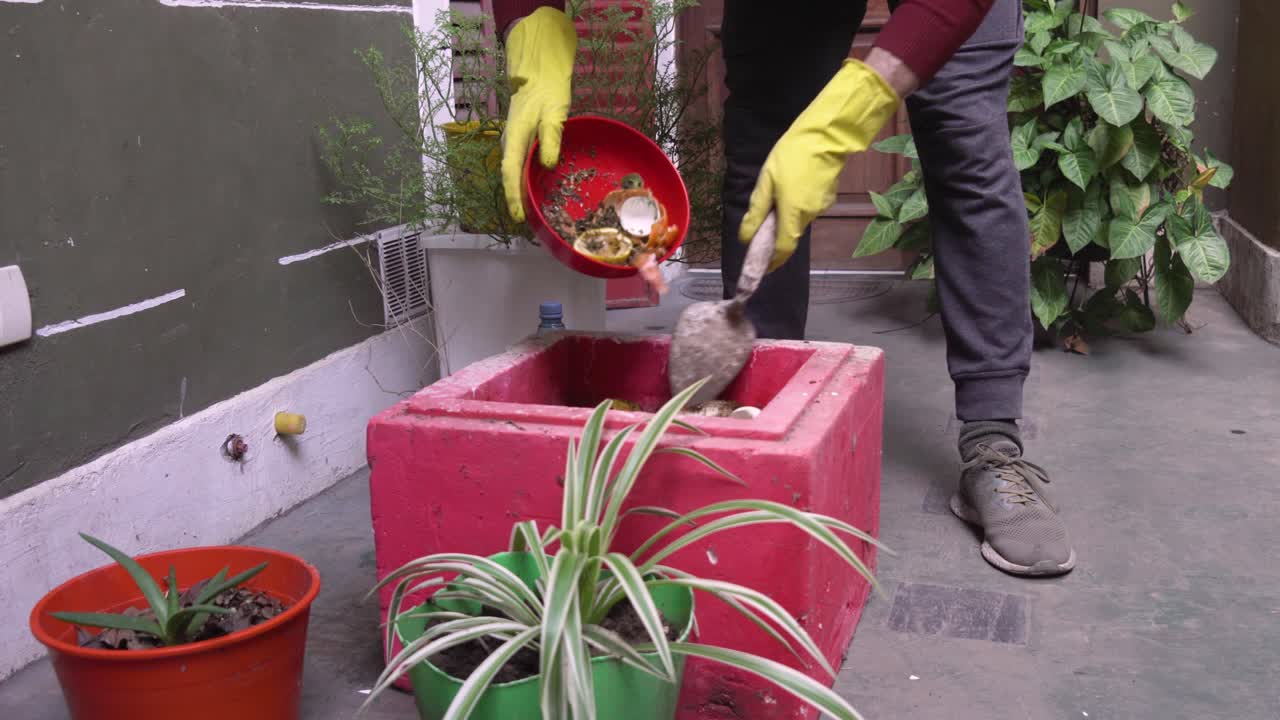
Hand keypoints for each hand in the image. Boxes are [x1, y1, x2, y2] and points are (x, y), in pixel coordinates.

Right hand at [501, 7, 577, 222]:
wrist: (537, 72)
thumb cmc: (547, 90)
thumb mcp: (553, 113)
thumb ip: (551, 138)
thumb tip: (547, 164)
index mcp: (515, 138)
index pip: (511, 173)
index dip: (514, 197)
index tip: (519, 217)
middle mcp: (510, 143)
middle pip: (510, 178)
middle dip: (516, 202)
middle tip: (528, 225)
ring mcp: (513, 142)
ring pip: (513, 174)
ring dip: (519, 194)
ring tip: (530, 214)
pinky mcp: (519, 142)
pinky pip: (518, 166)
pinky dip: (524, 182)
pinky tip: (534, 191)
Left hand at [739, 57, 902, 271]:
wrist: (827, 134)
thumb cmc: (792, 155)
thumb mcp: (766, 182)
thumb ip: (756, 212)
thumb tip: (746, 237)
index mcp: (793, 215)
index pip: (783, 249)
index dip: (772, 262)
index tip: (762, 269)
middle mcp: (810, 216)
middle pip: (790, 234)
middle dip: (775, 235)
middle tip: (760, 225)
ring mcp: (821, 207)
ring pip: (798, 220)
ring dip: (786, 216)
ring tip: (775, 195)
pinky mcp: (828, 197)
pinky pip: (807, 208)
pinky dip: (796, 205)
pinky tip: (791, 185)